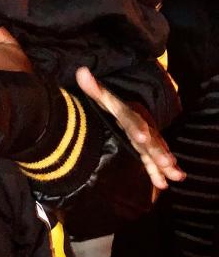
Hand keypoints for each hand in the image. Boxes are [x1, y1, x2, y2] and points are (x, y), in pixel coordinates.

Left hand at [75, 66, 183, 191]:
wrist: (127, 102)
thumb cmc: (112, 101)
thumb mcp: (102, 94)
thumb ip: (93, 87)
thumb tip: (80, 71)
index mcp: (130, 113)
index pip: (133, 120)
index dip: (138, 127)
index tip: (143, 135)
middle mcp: (141, 126)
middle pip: (151, 139)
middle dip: (159, 151)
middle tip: (168, 163)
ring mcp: (145, 137)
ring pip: (155, 151)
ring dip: (165, 164)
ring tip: (176, 176)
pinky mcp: (144, 147)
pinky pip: (151, 160)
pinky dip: (157, 172)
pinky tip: (164, 184)